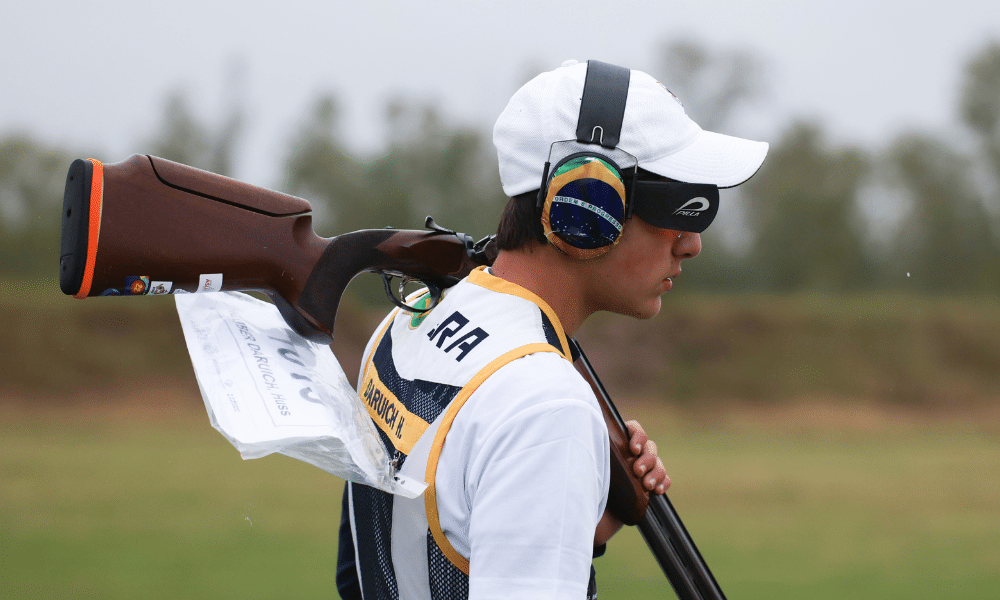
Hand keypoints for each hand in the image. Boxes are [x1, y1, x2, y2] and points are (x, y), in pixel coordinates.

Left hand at [594, 419, 669, 545]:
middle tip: (637, 472)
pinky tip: (658, 490)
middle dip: (647, 458)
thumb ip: (589, 454)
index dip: (638, 435)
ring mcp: (640, 470)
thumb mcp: (585, 467)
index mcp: (615, 444)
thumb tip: (586, 436)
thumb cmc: (584, 487)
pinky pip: (663, 479)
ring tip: (648, 485)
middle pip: (649, 446)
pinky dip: (663, 482)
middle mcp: (629, 454)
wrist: (591, 516)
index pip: (633, 429)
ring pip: (657, 462)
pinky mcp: (647, 486)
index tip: (633, 449)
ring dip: (657, 472)